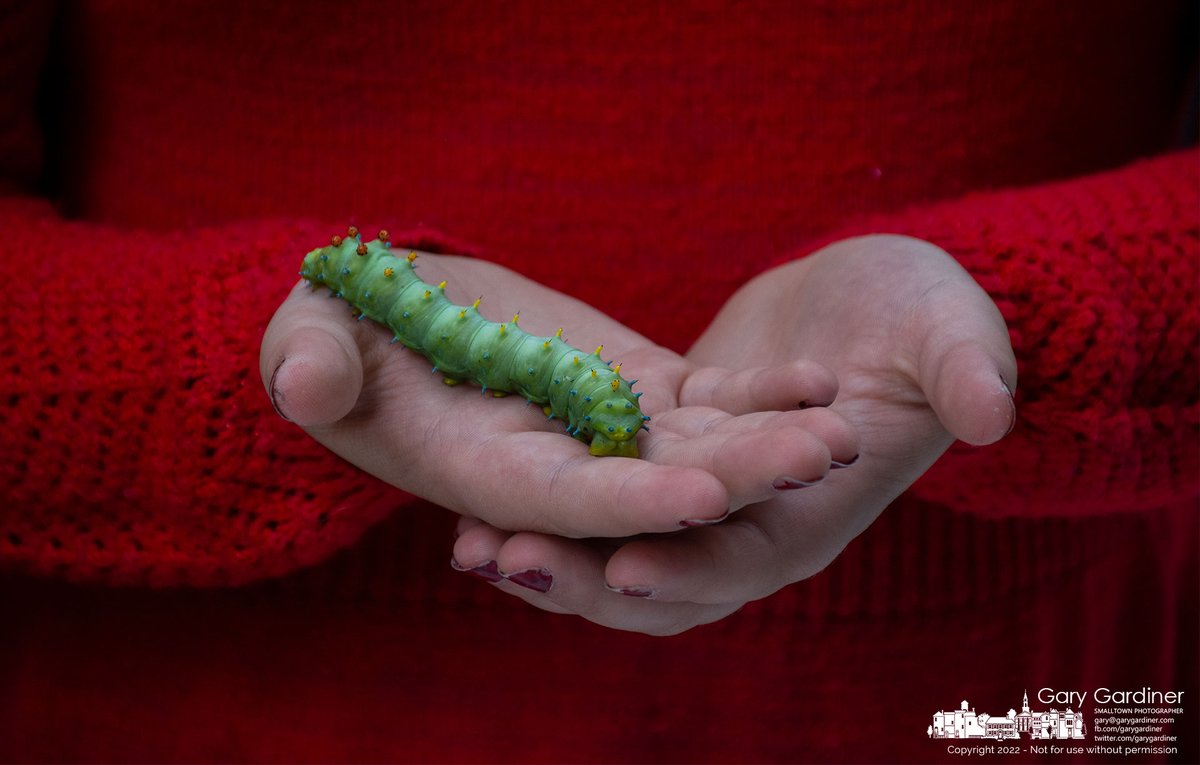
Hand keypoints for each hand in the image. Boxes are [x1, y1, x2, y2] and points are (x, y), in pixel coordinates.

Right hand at [259, 251, 855, 539]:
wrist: (394, 316)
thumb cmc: (337, 329)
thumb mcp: (311, 335)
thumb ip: (311, 360)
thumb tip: (305, 380)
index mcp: (478, 467)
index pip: (561, 500)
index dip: (629, 503)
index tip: (703, 496)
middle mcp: (555, 465)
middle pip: (654, 488)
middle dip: (736, 481)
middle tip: (817, 459)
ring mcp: (603, 430)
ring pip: (696, 451)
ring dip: (769, 445)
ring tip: (843, 428)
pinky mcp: (633, 391)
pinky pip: (703, 405)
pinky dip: (758, 395)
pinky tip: (820, 377)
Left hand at [452, 235, 1015, 633]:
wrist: (866, 300)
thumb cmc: (919, 313)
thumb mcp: (949, 328)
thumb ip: (964, 371)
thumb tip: (990, 414)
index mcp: (812, 515)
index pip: (746, 561)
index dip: (690, 567)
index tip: (621, 566)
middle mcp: (748, 529)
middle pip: (663, 578)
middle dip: (585, 580)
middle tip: (500, 562)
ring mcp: (698, 504)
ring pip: (617, 551)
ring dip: (550, 556)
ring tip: (467, 547)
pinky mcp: (660, 467)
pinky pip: (595, 502)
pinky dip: (545, 510)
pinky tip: (473, 503)